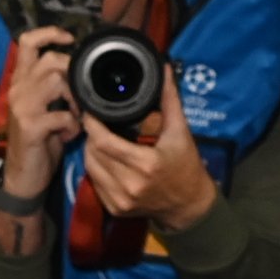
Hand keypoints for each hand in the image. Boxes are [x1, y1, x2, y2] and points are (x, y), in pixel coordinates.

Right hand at [0, 25, 84, 207]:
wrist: (23, 176)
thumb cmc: (40, 141)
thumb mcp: (45, 108)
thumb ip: (57, 88)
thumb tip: (83, 73)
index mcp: (21, 81)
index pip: (28, 42)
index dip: (50, 33)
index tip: (70, 38)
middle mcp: (18, 89)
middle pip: (50, 60)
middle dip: (73, 75)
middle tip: (80, 97)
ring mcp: (22, 107)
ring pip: (56, 82)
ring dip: (75, 100)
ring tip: (75, 116)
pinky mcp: (30, 127)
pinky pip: (62, 116)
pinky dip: (73, 126)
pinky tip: (68, 136)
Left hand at [70, 70, 216, 230]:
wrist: (189, 206)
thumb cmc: (186, 167)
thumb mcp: (181, 132)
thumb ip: (170, 100)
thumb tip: (165, 70)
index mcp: (146, 164)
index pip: (104, 142)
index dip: (92, 125)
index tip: (91, 112)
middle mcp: (130, 184)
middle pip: (93, 153)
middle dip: (91, 136)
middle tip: (96, 124)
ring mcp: (121, 200)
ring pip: (90, 167)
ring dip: (91, 151)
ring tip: (100, 140)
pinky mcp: (115, 209)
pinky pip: (95, 183)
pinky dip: (96, 169)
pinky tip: (106, 160)